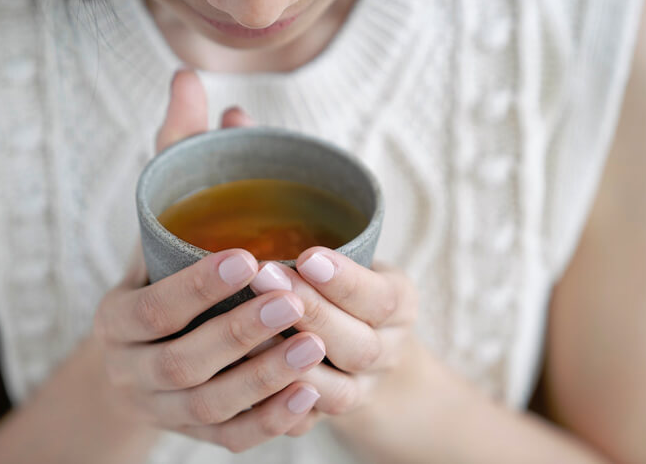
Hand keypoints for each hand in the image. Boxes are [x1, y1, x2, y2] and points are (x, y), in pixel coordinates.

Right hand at [92, 70, 324, 453]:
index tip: (247, 257)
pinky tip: (310, 395)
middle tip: (292, 299)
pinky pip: (231, 438)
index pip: (150, 307)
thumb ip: (177, 154)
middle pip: (180, 363)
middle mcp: (131, 368)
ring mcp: (163, 408)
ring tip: (315, 347)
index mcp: (118, 318)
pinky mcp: (196, 434)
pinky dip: (269, 420)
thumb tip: (188, 76)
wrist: (142, 355)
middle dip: (238, 333)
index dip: (196, 287)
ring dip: (263, 378)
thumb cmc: (160, 276)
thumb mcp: (162, 221)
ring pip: (209, 407)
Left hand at [248, 248, 417, 435]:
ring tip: (248, 329)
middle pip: (359, 346)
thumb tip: (266, 223)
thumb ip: (326, 256)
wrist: (365, 352)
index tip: (308, 256)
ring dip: (290, 361)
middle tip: (265, 277)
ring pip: (337, 391)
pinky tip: (246, 377)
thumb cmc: (345, 290)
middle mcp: (387, 353)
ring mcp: (362, 391)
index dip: (345, 282)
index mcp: (400, 307)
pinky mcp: (329, 417)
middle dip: (312, 312)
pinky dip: (279, 405)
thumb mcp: (355, 261)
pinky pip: (308, 422)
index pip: (381, 299)